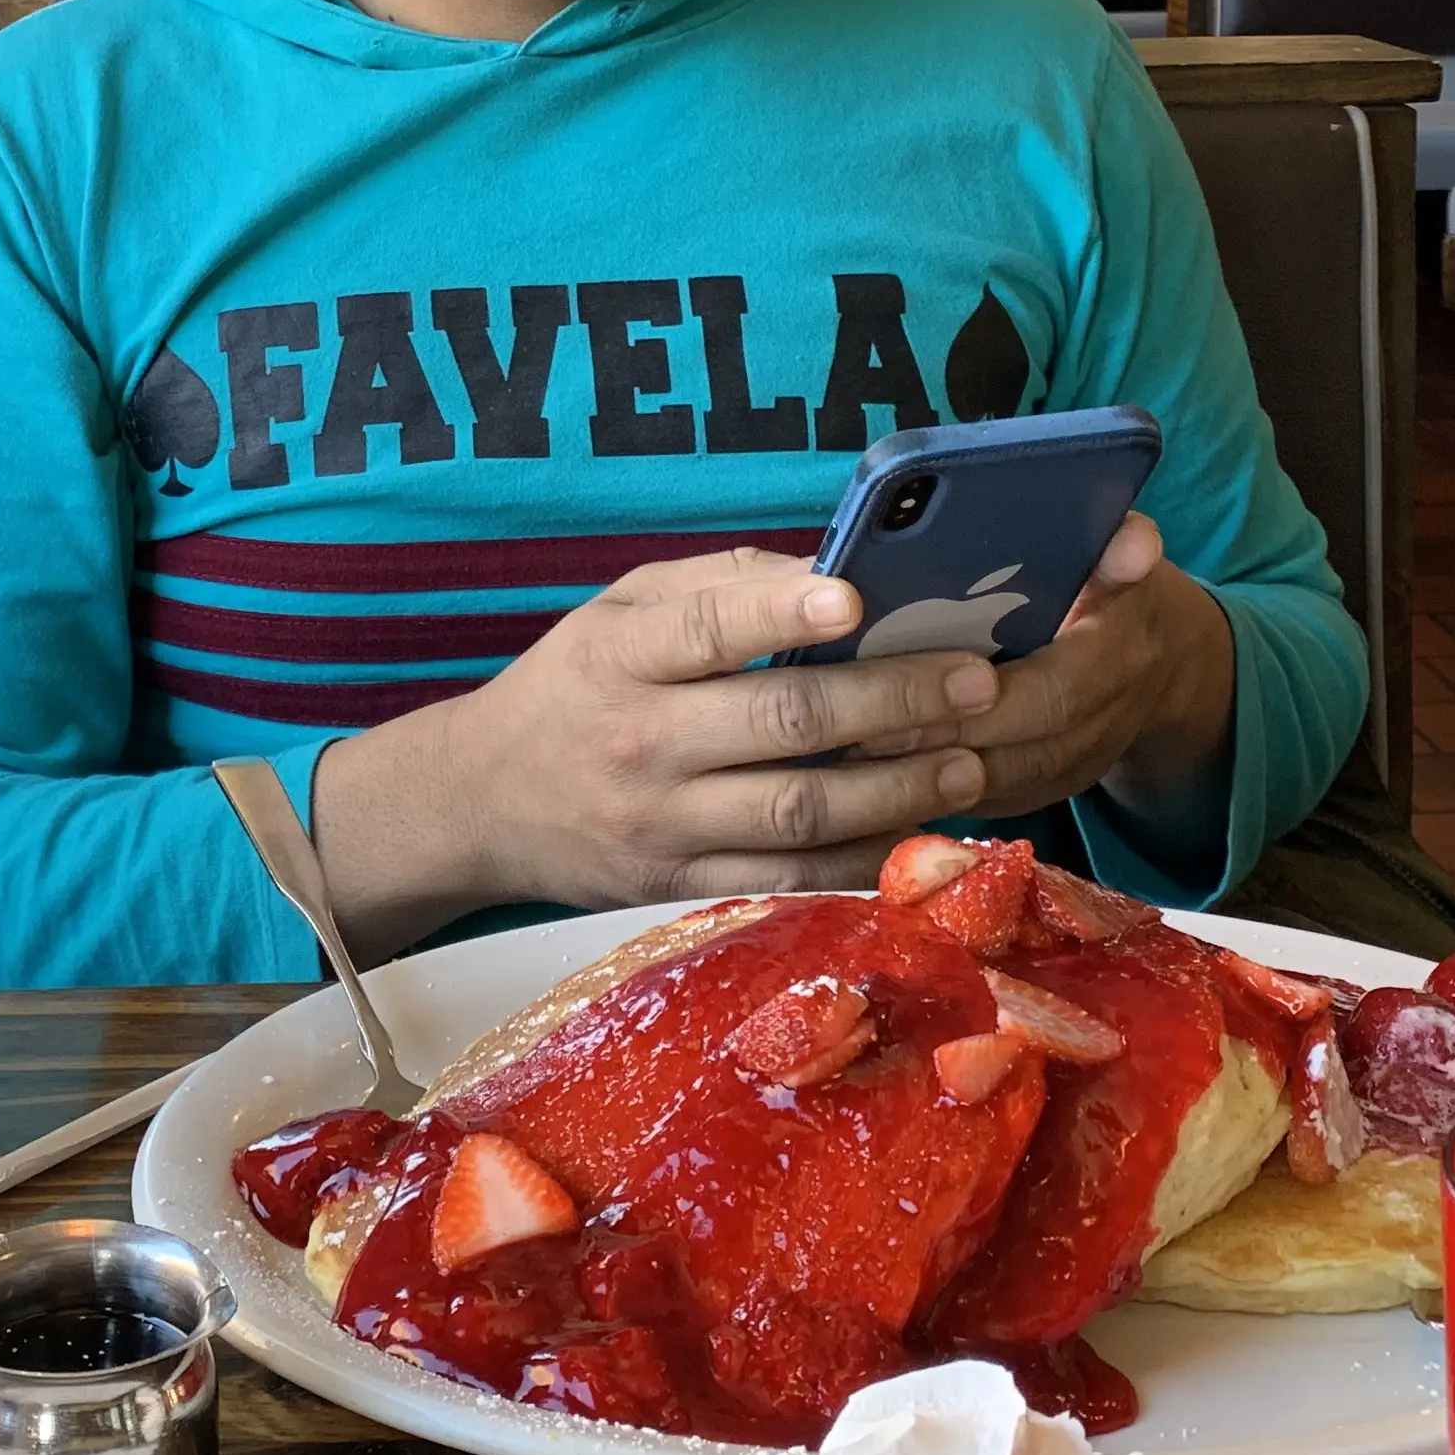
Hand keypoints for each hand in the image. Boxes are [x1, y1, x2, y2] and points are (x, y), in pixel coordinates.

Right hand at [307, 546, 1005, 955]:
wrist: (478, 804)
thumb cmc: (571, 687)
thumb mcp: (617, 609)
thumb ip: (718, 582)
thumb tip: (834, 568)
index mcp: (622, 657)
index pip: (708, 629)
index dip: (783, 612)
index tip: (857, 597)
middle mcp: (642, 743)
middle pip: (781, 723)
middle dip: (890, 701)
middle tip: (975, 681)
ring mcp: (664, 825)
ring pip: (799, 812)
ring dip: (897, 787)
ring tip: (969, 761)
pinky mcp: (681, 886)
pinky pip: (788, 879)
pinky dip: (861, 859)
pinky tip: (920, 832)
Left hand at [855, 512, 1237, 838]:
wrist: (1160, 667)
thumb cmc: (1114, 594)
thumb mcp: (1121, 562)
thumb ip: (1118, 549)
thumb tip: (1132, 540)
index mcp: (1118, 660)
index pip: (1051, 695)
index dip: (984, 702)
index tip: (910, 688)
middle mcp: (1101, 725)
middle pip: (1014, 753)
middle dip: (934, 746)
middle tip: (852, 733)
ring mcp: (1074, 769)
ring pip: (995, 791)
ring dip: (922, 779)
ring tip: (847, 759)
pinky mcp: (1043, 793)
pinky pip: (986, 806)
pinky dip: (931, 796)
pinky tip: (872, 783)